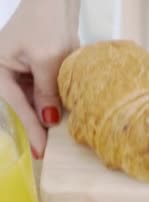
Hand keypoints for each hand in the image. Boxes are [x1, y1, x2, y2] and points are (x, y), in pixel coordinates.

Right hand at [0, 0, 79, 157]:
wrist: (55, 4)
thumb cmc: (46, 25)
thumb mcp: (47, 60)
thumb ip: (47, 91)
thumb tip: (49, 120)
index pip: (13, 106)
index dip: (29, 130)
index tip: (39, 151)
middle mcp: (3, 74)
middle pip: (17, 108)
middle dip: (31, 129)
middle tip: (43, 153)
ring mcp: (16, 74)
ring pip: (28, 104)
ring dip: (40, 118)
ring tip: (50, 141)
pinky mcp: (32, 73)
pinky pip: (38, 95)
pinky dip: (48, 106)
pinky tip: (57, 118)